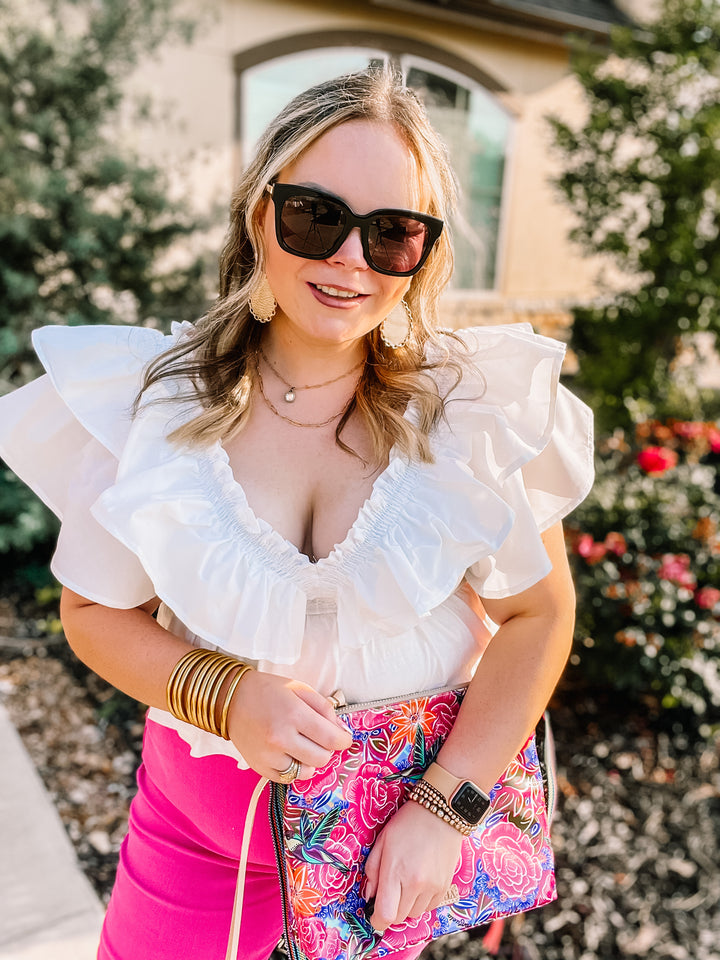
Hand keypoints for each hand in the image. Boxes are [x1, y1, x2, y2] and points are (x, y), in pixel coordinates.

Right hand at [226, 670, 351, 780]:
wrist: (230, 699)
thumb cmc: (267, 690)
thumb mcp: (299, 688)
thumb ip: (324, 709)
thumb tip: (341, 731)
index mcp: (294, 714)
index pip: (331, 739)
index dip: (343, 740)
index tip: (344, 738)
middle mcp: (281, 738)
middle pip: (321, 759)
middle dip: (327, 749)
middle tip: (320, 738)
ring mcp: (269, 756)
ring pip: (306, 772)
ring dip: (310, 761)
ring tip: (302, 746)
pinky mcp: (259, 767)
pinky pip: (288, 779)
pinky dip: (293, 768)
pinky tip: (289, 753)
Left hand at [363, 800, 464, 931]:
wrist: (441, 813)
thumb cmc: (407, 824)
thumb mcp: (382, 841)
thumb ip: (372, 870)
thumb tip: (369, 895)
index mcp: (395, 871)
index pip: (385, 914)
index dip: (377, 919)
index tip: (374, 914)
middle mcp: (415, 883)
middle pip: (398, 917)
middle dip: (390, 910)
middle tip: (390, 892)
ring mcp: (432, 887)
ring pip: (414, 914)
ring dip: (406, 906)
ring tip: (405, 883)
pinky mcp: (445, 887)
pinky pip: (429, 908)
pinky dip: (421, 902)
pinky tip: (419, 883)